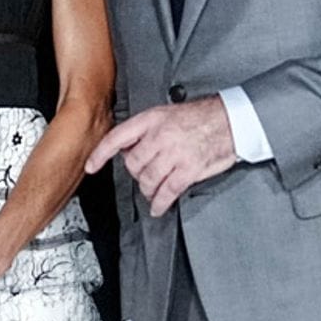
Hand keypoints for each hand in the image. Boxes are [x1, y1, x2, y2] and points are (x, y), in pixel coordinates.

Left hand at [85, 97, 235, 215]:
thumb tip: (129, 148)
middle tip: (144, 175)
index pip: (117, 138)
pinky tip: (158, 206)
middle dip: (136, 174)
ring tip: (152, 190)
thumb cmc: (202, 117)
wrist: (230, 120)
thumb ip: (147, 131)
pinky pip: (167, 192)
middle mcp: (160, 136)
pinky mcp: (188, 169)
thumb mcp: (168, 114)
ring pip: (147, 180)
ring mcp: (174, 153)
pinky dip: (160, 203)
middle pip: (133, 164)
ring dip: (148, 189)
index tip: (90, 166)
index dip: (100, 154)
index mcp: (152, 119)